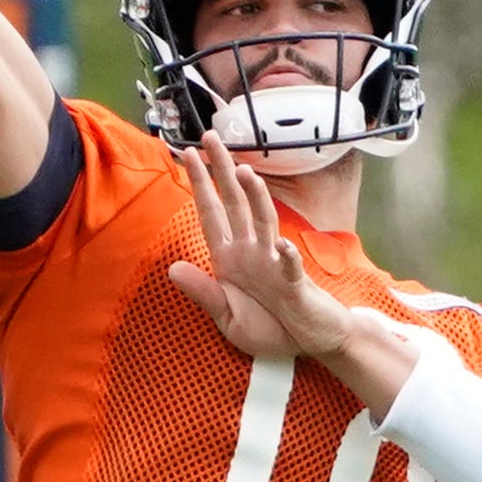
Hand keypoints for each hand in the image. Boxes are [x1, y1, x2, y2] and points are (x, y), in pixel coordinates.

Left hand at [169, 132, 353, 360]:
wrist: (310, 344)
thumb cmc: (270, 329)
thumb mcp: (227, 318)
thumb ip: (203, 293)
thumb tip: (172, 268)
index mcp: (230, 258)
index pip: (211, 213)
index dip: (200, 185)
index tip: (188, 155)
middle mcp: (251, 252)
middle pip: (234, 203)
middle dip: (222, 170)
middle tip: (210, 137)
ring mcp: (273, 263)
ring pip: (264, 222)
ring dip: (255, 197)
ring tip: (243, 171)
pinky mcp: (294, 283)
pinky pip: (290, 267)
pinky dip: (287, 256)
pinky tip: (282, 245)